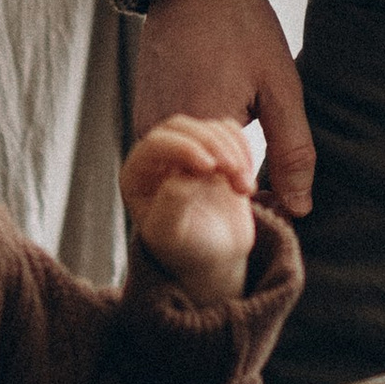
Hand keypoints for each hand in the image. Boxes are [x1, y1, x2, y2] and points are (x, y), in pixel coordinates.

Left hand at [122, 112, 263, 302]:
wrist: (214, 257)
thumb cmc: (185, 250)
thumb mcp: (171, 235)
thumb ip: (171, 205)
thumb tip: (184, 176)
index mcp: (137, 174)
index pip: (155, 143)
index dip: (183, 148)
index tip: (209, 167)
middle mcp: (159, 156)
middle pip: (182, 126)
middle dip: (211, 144)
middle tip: (232, 170)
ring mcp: (188, 149)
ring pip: (210, 127)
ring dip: (234, 152)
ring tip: (243, 189)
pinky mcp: (215, 149)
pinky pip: (230, 131)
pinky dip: (245, 150)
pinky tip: (247, 181)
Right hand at [131, 0, 315, 212]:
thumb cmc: (243, 28)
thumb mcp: (281, 88)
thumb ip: (292, 153)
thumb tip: (299, 210)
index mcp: (199, 124)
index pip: (216, 199)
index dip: (245, 205)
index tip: (266, 193)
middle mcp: (161, 130)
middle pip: (192, 193)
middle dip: (226, 195)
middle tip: (256, 183)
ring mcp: (146, 124)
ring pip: (178, 176)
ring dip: (210, 177)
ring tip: (241, 156)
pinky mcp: (143, 116)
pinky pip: (168, 157)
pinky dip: (194, 159)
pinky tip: (221, 145)